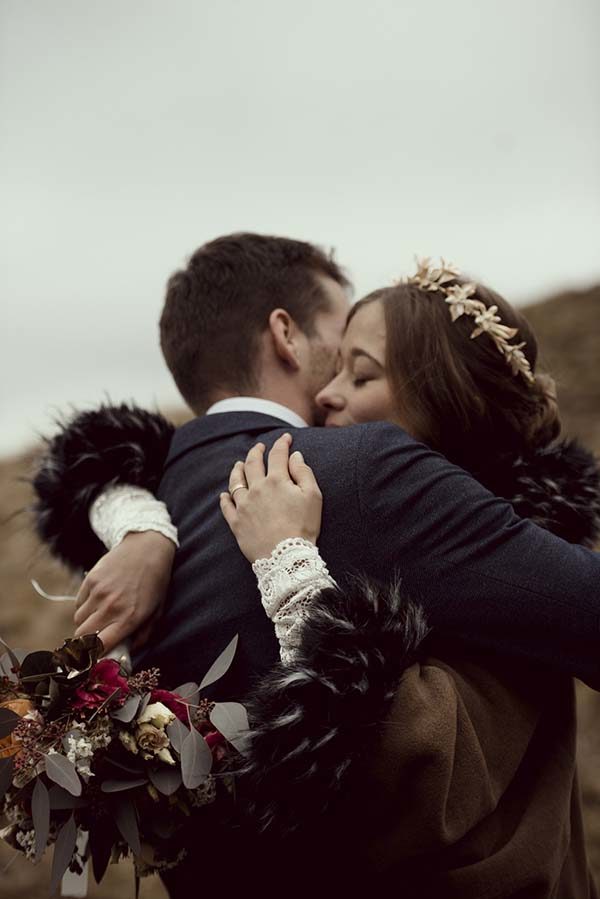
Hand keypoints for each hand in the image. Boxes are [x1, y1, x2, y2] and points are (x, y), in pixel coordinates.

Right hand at [73, 530, 175, 653]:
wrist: (146, 548)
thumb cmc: (155, 583)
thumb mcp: (156, 612)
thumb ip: (142, 637)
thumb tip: (125, 654)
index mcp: (129, 618)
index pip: (99, 647)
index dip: (92, 658)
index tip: (93, 661)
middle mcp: (111, 606)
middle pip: (82, 637)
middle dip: (84, 645)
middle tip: (91, 644)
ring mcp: (99, 592)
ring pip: (78, 621)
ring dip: (85, 625)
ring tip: (99, 619)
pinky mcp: (90, 580)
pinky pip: (78, 604)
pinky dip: (84, 609)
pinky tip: (97, 603)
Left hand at [220, 433, 322, 562]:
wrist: (286, 557)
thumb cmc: (303, 527)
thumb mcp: (313, 497)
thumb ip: (304, 473)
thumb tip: (295, 456)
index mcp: (276, 480)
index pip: (278, 455)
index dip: (282, 444)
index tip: (285, 438)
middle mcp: (257, 489)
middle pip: (252, 463)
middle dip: (256, 451)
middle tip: (259, 447)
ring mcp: (244, 505)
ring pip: (236, 481)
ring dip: (237, 470)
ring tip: (238, 464)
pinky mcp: (236, 522)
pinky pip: (226, 506)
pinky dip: (225, 498)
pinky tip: (224, 494)